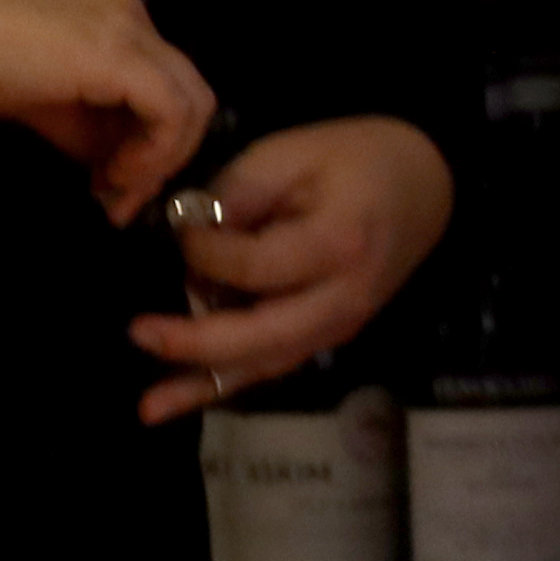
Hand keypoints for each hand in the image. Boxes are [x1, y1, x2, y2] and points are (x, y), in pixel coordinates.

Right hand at [0, 0, 223, 217]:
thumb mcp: (32, 90)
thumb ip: (78, 118)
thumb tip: (106, 163)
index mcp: (107, 8)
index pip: (156, 76)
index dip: (143, 137)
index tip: (107, 181)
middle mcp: (130, 9)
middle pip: (184, 87)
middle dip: (162, 154)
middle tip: (121, 199)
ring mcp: (130, 28)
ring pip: (191, 100)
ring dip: (161, 159)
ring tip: (116, 195)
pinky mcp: (122, 56)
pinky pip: (171, 113)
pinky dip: (155, 154)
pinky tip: (115, 177)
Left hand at [134, 113, 458, 424]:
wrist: (423, 183)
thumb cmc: (351, 159)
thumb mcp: (288, 154)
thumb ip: (233, 197)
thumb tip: (181, 238)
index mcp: (339, 244)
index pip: (257, 267)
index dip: (206, 252)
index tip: (180, 228)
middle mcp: (344, 299)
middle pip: (264, 336)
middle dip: (196, 342)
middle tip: (136, 332)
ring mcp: (339, 326)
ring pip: (265, 364)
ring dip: (202, 385)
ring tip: (146, 407)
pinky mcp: (325, 336)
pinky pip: (269, 365)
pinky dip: (221, 387)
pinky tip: (173, 404)